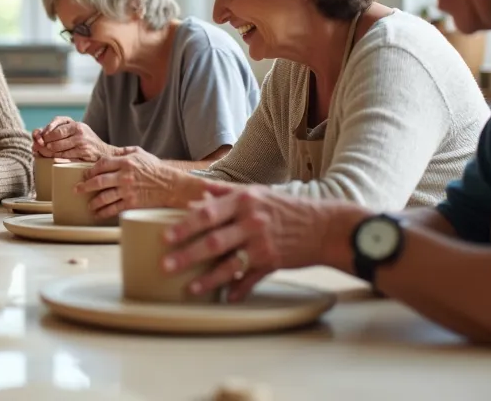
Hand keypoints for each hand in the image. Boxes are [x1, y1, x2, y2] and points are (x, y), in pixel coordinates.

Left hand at [32, 117, 111, 160]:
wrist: (103, 152)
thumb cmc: (84, 141)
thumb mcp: (73, 131)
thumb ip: (56, 130)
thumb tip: (35, 134)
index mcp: (75, 124)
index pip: (55, 126)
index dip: (45, 133)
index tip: (40, 138)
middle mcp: (79, 132)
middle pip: (55, 138)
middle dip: (44, 144)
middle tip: (38, 149)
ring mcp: (82, 143)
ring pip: (58, 149)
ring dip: (48, 153)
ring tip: (44, 154)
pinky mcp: (84, 155)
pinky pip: (66, 158)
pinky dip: (57, 159)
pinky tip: (53, 160)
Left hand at [76, 147, 203, 217]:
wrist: (171, 186)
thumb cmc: (157, 169)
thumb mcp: (142, 154)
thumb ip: (127, 151)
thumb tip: (114, 151)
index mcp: (125, 162)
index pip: (101, 164)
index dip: (90, 170)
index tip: (84, 175)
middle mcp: (124, 176)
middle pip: (98, 181)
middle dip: (85, 186)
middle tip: (77, 190)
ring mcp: (127, 191)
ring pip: (103, 197)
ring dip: (93, 202)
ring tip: (89, 206)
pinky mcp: (131, 203)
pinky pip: (113, 208)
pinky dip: (103, 212)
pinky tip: (98, 214)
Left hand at [161, 182, 360, 301]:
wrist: (325, 227)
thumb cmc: (286, 208)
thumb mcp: (258, 193)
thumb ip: (227, 193)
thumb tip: (199, 191)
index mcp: (244, 202)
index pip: (208, 214)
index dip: (185, 225)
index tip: (165, 237)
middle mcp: (252, 222)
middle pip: (214, 241)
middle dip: (187, 254)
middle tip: (165, 265)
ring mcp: (263, 244)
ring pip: (230, 264)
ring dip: (208, 278)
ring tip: (189, 288)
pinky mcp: (273, 262)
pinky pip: (251, 279)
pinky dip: (239, 290)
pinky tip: (226, 298)